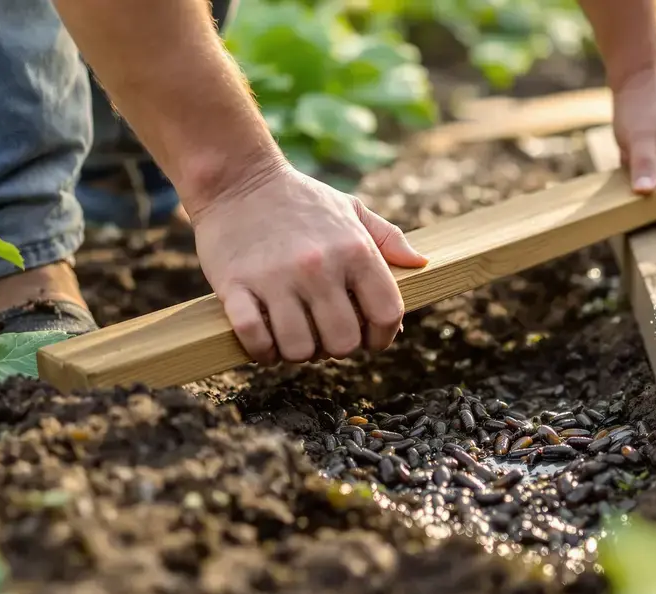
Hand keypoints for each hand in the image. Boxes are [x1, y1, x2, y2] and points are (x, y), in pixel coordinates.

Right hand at [191, 161, 426, 363]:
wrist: (237, 178)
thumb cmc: (301, 200)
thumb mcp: (351, 209)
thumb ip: (388, 238)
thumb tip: (420, 263)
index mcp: (355, 250)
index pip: (387, 315)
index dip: (382, 338)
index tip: (369, 339)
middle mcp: (319, 267)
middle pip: (343, 342)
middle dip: (336, 348)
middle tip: (324, 335)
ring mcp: (276, 278)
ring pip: (299, 349)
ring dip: (298, 352)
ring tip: (294, 337)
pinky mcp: (235, 286)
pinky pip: (255, 338)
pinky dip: (262, 351)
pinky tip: (266, 342)